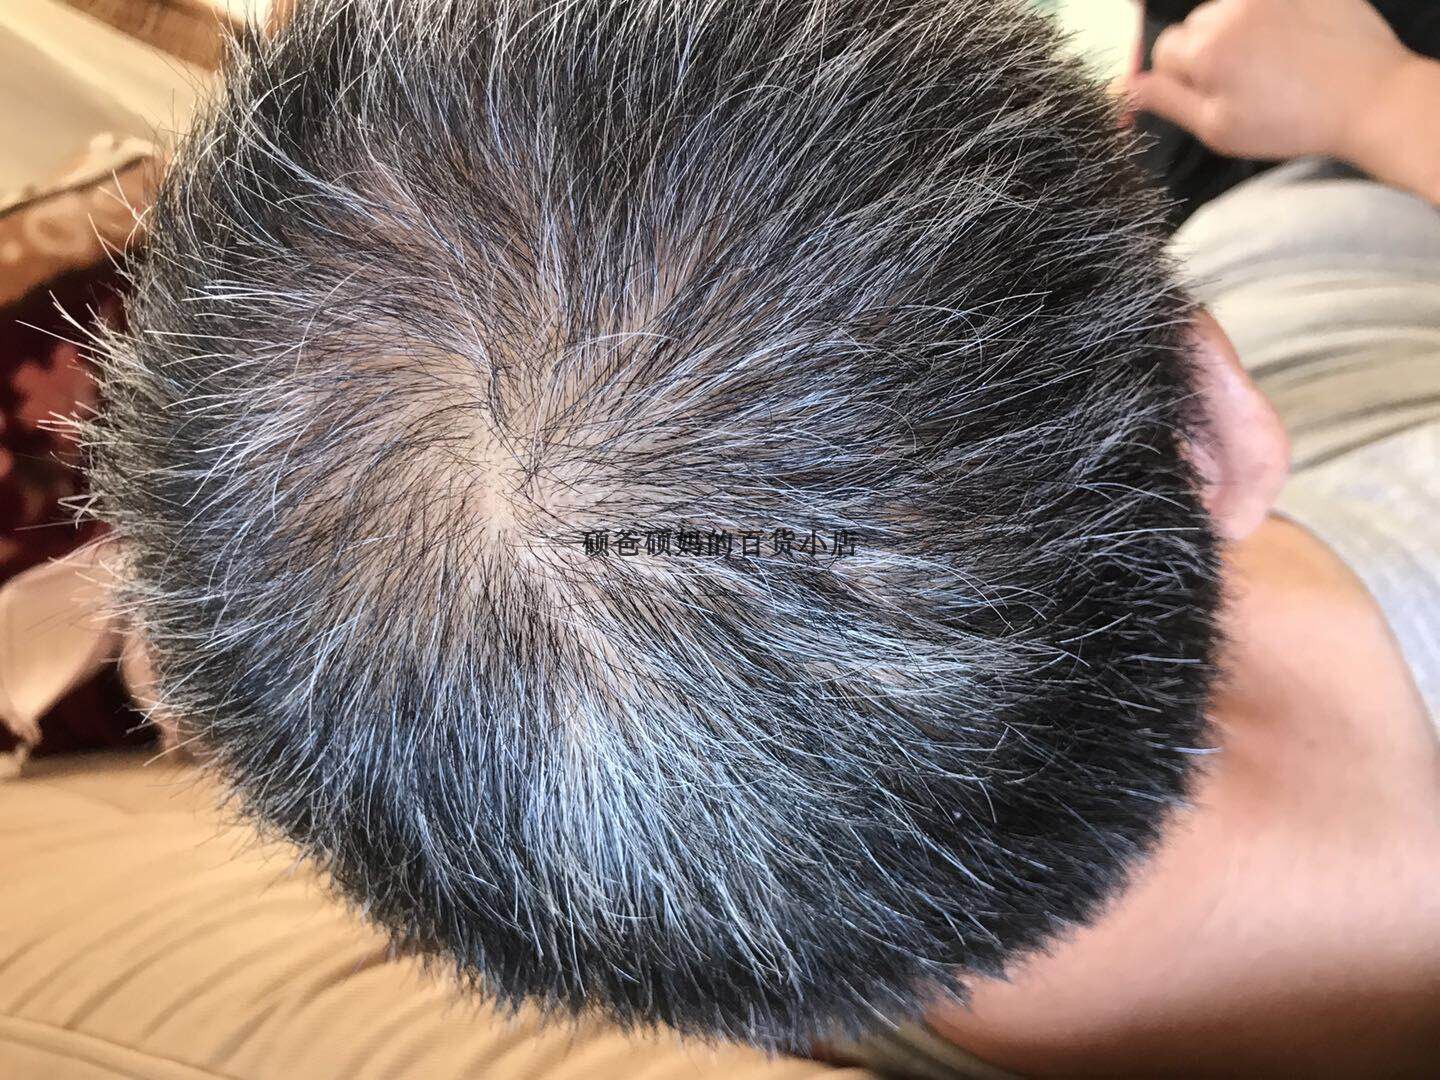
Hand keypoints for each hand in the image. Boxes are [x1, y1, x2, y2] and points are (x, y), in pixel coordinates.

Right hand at [1126, 0, 1413, 162]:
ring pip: (1226, 10)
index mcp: (1205, 53)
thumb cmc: (1291, 122)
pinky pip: (1263, 2)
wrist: (1368, 97)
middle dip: (1206, 51)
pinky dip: (1268, 17)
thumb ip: (1167, 102)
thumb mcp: (1218, 128)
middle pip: (1194, 26)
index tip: (1208, 95)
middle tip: (1243, 82)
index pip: (1163, 53)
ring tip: (1270, 62)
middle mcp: (1230, 13)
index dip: (1181, 79)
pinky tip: (1290, 43)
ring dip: (1236, 31)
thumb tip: (1124, 88)